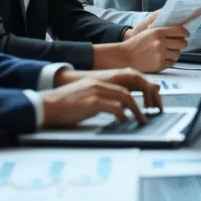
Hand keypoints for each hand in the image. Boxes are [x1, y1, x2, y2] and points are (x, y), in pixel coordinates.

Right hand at [42, 68, 162, 127]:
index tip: (153, 101)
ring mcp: (97, 90)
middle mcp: (102, 82)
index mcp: (103, 80)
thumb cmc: (67, 104)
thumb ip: (107, 97)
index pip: (132, 79)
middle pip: (133, 85)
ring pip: (126, 96)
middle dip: (147, 97)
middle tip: (154, 110)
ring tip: (143, 120)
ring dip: (138, 109)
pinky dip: (123, 114)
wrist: (46, 105)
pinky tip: (125, 121)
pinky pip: (114, 107)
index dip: (145, 88)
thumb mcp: (90, 97)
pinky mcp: (91, 101)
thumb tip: (124, 107)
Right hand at [95, 8, 200, 72]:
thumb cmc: (137, 44)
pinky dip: (168, 61)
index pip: (180, 31)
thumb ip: (163, 31)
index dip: (185, 33)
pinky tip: (161, 59)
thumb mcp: (149, 32)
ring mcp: (160, 54)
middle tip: (178, 45)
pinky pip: (171, 63)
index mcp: (158, 32)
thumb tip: (180, 31)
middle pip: (183, 43)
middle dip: (182, 44)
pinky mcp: (159, 64)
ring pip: (178, 54)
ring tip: (167, 53)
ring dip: (174, 53)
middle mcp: (161, 42)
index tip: (186, 34)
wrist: (125, 56)